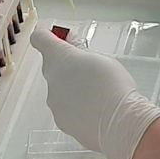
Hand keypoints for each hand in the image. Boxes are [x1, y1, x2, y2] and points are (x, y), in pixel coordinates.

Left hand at [32, 26, 159, 158]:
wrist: (119, 123)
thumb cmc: (113, 87)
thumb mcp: (101, 58)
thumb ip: (81, 48)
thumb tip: (72, 42)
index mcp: (60, 58)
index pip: (40, 39)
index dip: (47, 36)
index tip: (56, 36)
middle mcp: (52, 80)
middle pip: (52, 66)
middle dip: (67, 64)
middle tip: (88, 66)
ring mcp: (55, 102)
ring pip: (59, 88)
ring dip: (72, 86)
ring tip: (96, 90)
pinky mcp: (62, 120)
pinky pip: (66, 107)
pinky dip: (76, 106)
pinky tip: (95, 107)